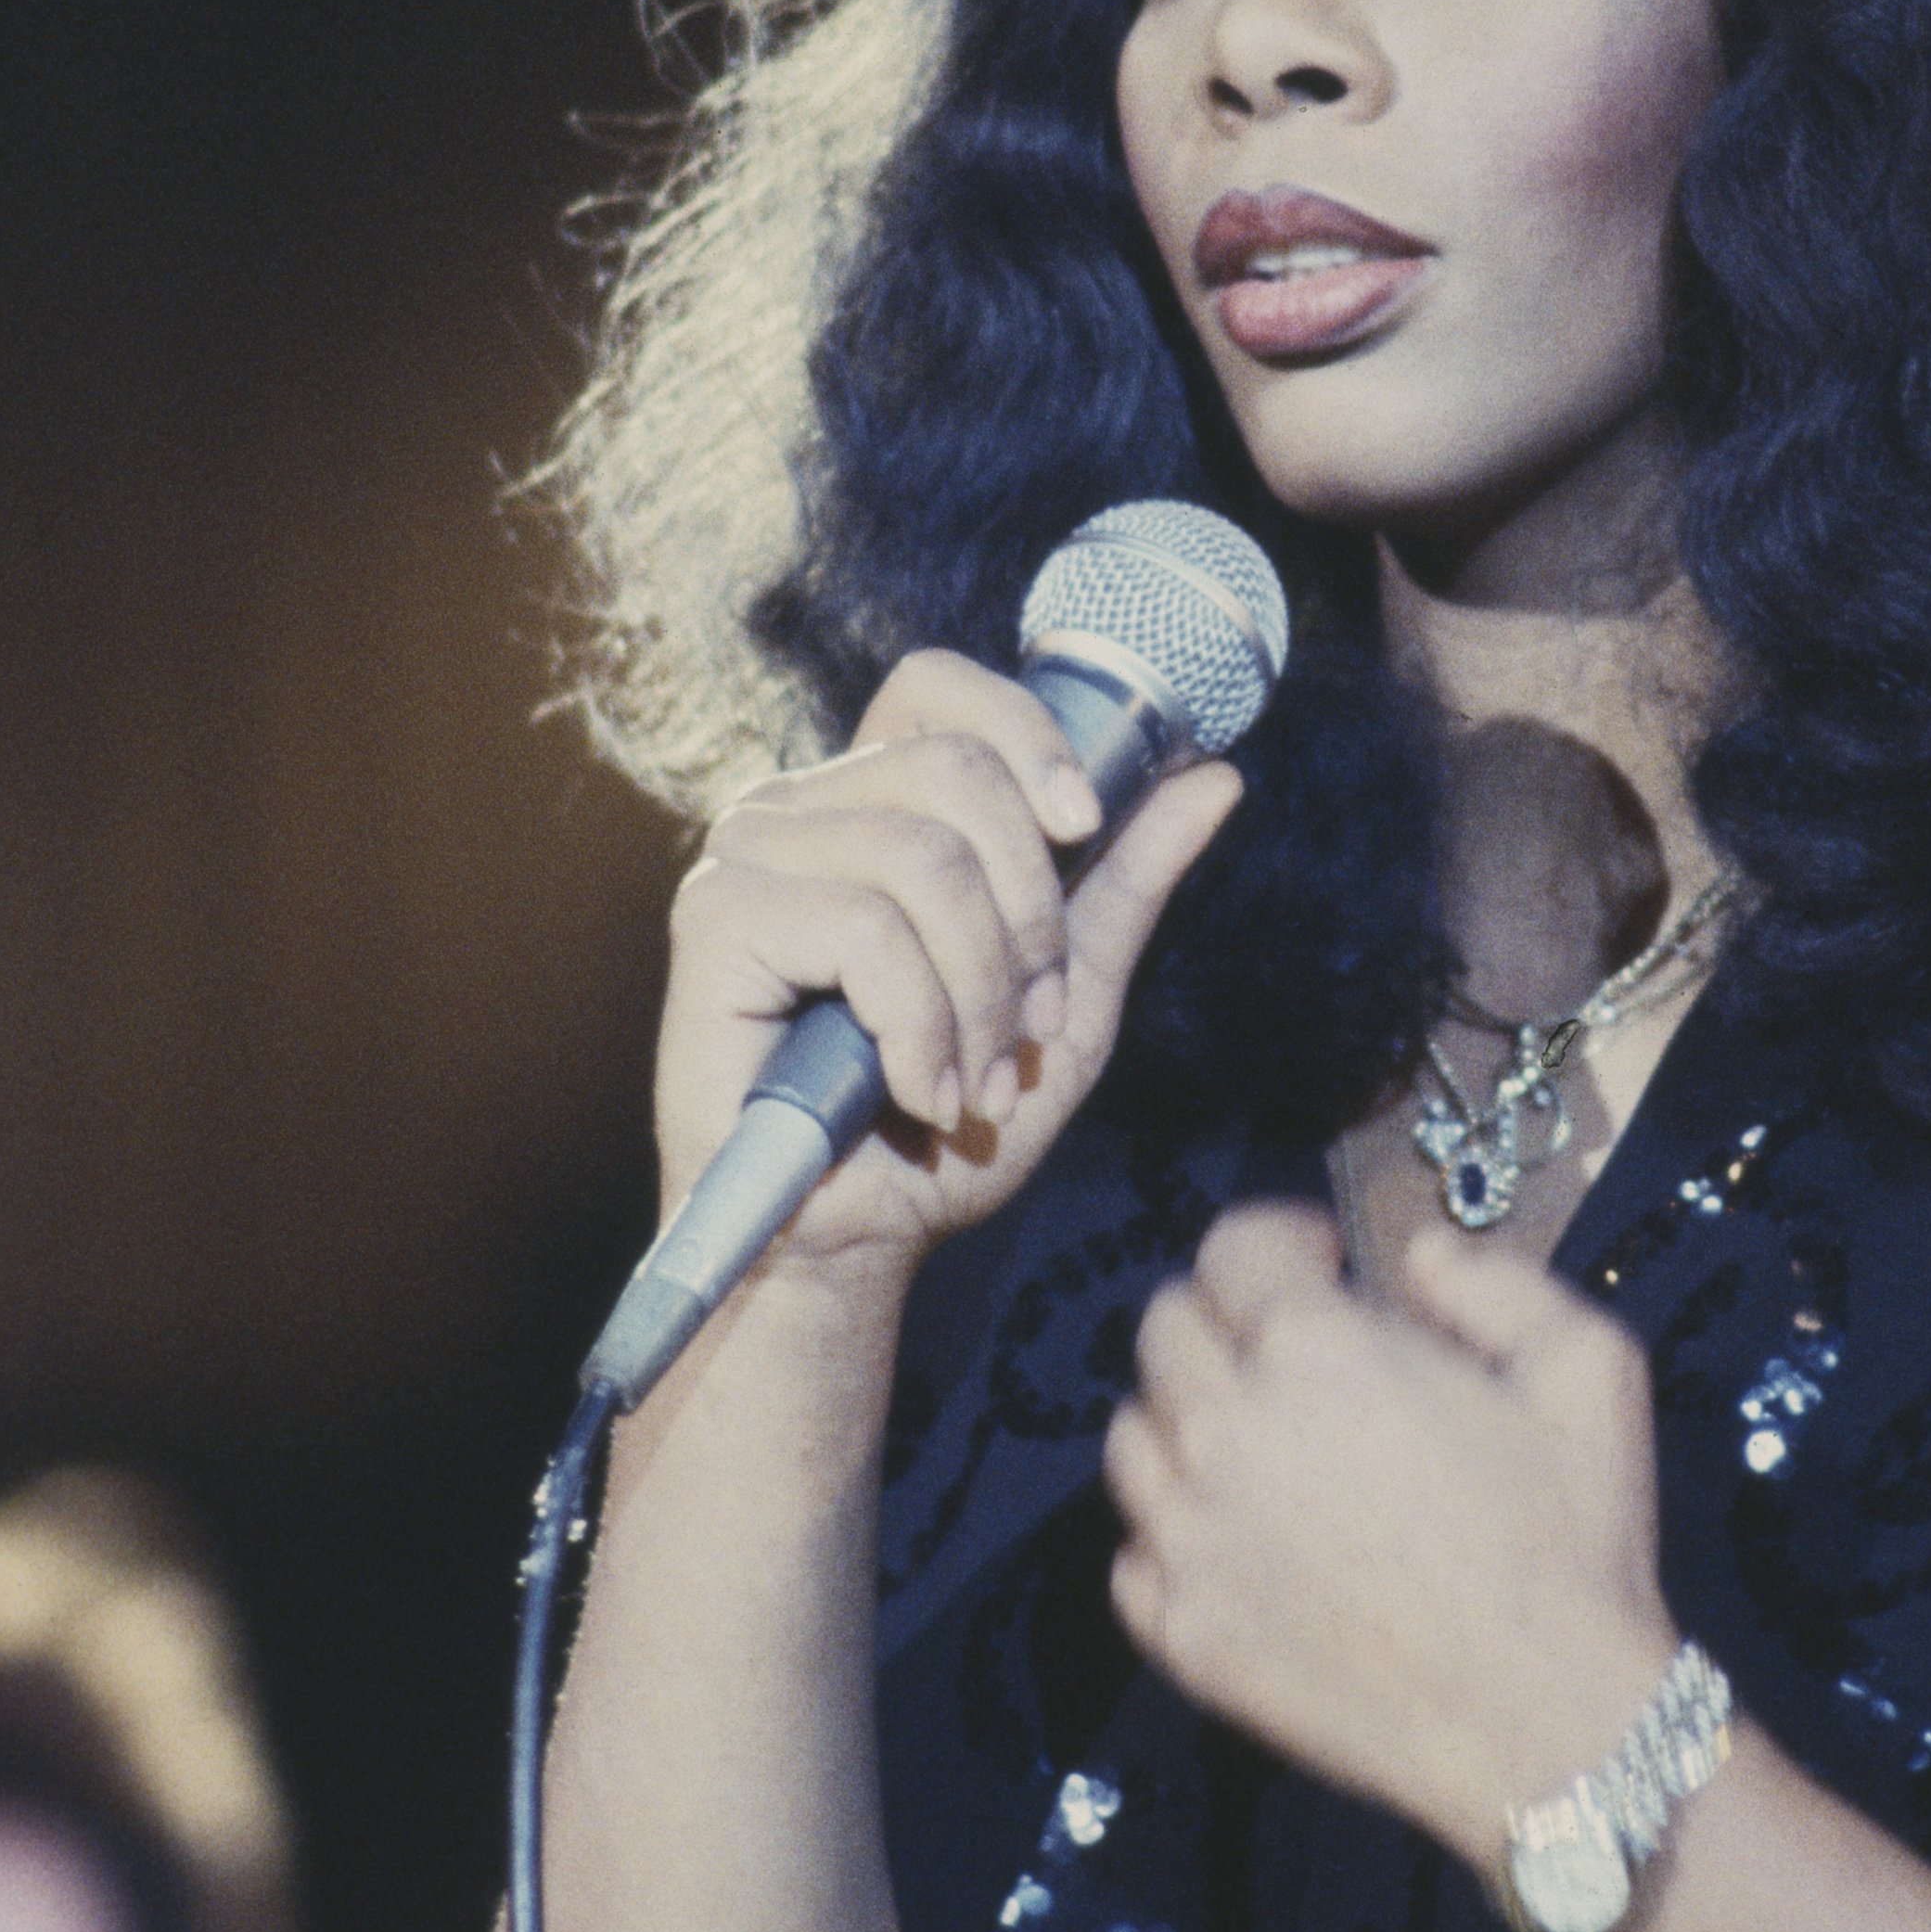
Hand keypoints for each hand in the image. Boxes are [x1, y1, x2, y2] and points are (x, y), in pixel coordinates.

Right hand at [654, 652, 1243, 1278]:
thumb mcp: (1067, 998)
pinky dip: (920, 1026)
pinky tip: (921, 1094)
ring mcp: (747, 856)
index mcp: (872, 804)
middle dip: (1028, 915)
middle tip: (1029, 1024)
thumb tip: (1214, 776)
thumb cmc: (947, 1126)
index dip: (1025, 733)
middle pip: (956, 773)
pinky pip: (865, 929)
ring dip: (980, 995)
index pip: (939, 688)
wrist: (853, 1243)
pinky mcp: (716, 921)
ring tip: (976, 1086)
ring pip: (923, 861)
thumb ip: (1125, 884)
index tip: (1085, 827)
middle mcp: (798, 809)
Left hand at [1102, 1203, 1676, 1866]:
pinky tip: (1242, 1542)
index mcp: (1310, 1347)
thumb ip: (1493, 1280)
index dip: (1280, 1240)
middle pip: (1165, 1330)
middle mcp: (1221, 1430)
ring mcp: (1187, 1538)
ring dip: (1186, 1417)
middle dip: (1226, 1318)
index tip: (1325, 1266)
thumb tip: (1414, 1256)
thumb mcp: (1588, 1366)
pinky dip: (1174, 1532)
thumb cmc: (1573, 1538)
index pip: (1231, 1247)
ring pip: (1133, 1434)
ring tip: (1260, 1448)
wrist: (1544, 1723)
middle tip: (1291, 1356)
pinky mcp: (1178, 1632)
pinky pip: (1134, 1551)